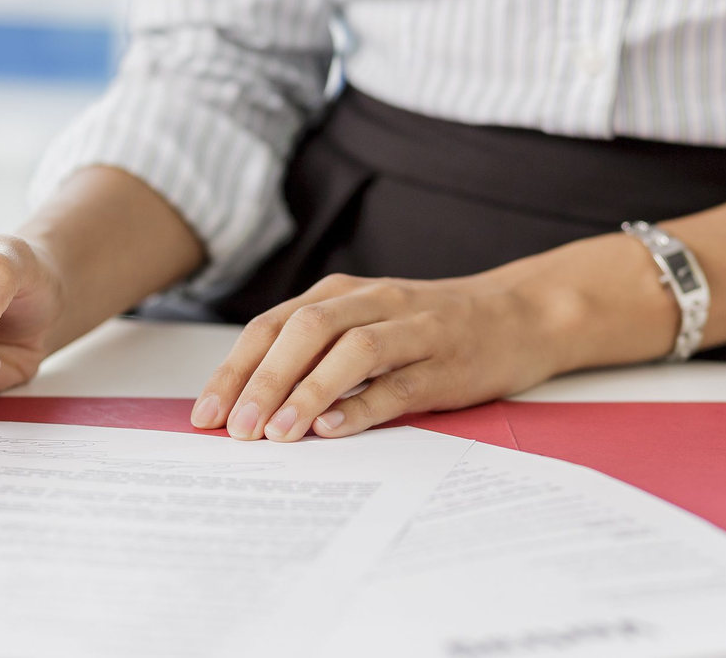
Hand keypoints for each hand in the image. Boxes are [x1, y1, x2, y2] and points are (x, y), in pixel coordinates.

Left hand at [190, 273, 564, 440]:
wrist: (519, 313)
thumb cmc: (426, 327)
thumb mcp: (364, 322)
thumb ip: (313, 350)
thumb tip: (248, 401)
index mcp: (341, 292)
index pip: (273, 325)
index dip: (234, 368)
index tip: (206, 413)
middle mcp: (373, 302)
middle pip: (304, 331)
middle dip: (261, 381)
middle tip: (234, 429)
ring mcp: (414, 330)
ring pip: (351, 352)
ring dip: (307, 392)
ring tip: (276, 433)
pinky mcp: (447, 363)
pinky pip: (400, 383)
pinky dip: (363, 406)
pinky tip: (333, 430)